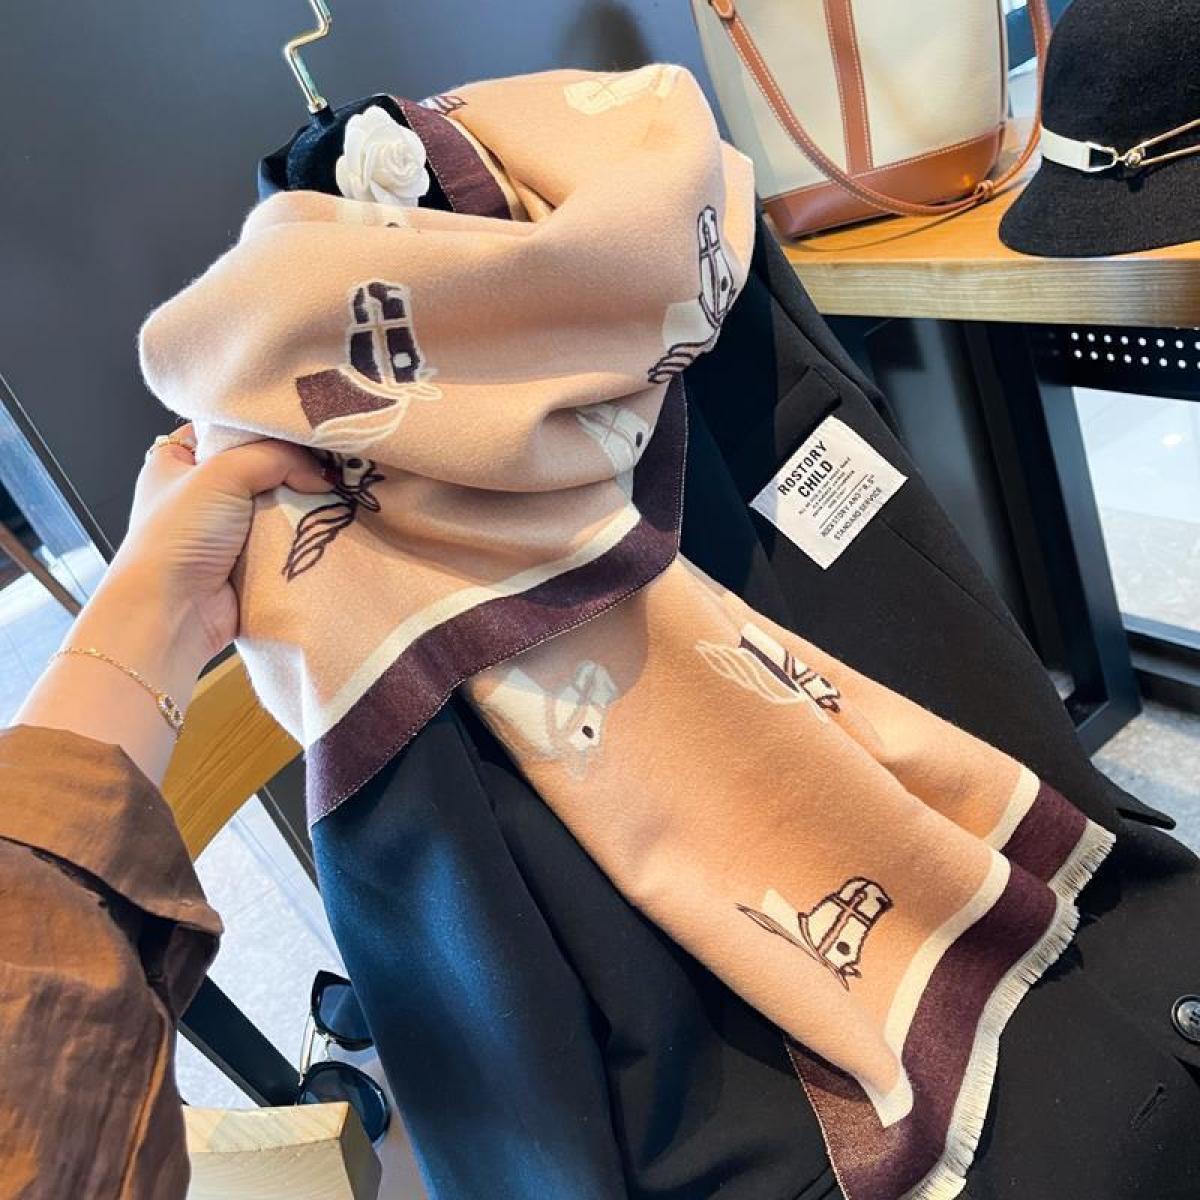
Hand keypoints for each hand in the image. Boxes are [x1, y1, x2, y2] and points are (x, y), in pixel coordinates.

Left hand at [16, 426, 330, 784]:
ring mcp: (226, 529)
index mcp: (177, 460)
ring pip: (278, 503)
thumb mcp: (222, 474)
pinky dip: (303, 535)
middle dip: (293, 467)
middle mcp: (201, 492)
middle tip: (332, 459)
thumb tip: (321, 472)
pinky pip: (285, 539)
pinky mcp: (249, 560)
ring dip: (303, 503)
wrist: (173, 612)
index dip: (264, 426)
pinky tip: (330, 524)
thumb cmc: (178, 536)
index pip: (227, 429)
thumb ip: (275, 457)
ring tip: (339, 491)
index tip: (304, 425)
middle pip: (261, 466)